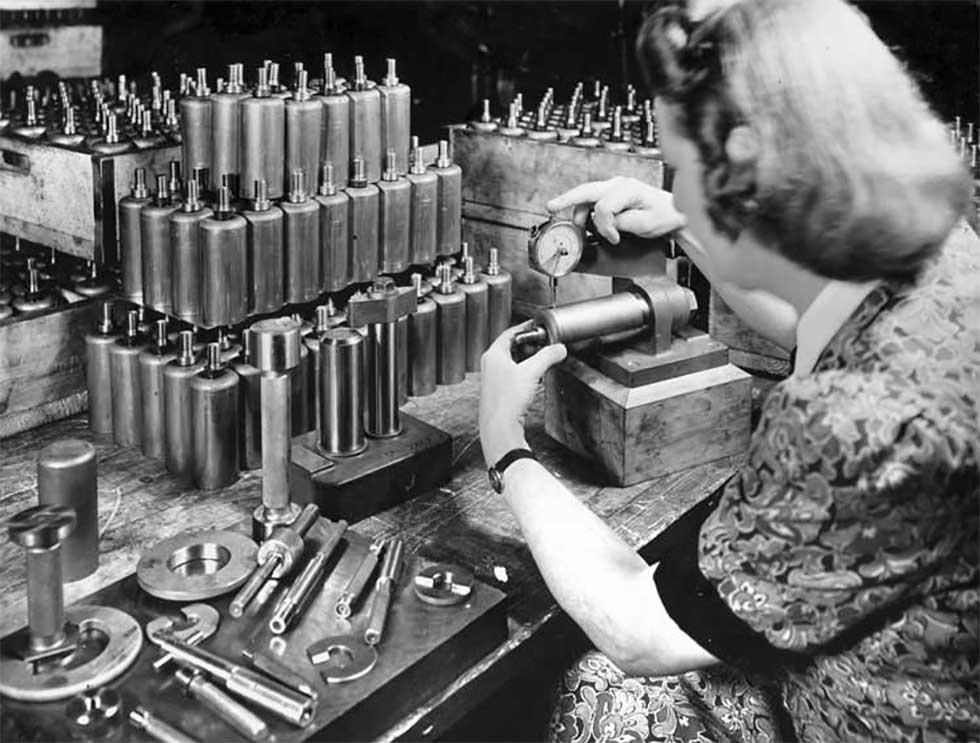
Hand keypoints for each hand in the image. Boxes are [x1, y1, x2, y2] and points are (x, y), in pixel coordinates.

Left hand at [480, 321, 566, 467]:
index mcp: (493, 355)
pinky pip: (514, 375)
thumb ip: (548, 356)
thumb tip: (559, 348)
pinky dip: (526, 373)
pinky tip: (535, 379)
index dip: (525, 327)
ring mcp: (494, 379)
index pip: (510, 333)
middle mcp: (491, 366)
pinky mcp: (500, 392)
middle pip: (512, 347)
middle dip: (530, 345)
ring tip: (542, 360)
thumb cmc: (507, 401)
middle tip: (543, 344)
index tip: (536, 326)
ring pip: (513, 362)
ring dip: (528, 359)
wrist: (500, 428)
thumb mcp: (532, 372)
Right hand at [546, 177, 685, 244]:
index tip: (614, 238)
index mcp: (628, 189)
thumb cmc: (664, 215)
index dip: (605, 227)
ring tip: (575, 225)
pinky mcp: (613, 192)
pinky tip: (584, 219)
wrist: (673, 211)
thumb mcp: (645, 224)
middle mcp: (619, 184)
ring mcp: (615, 186)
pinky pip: (593, 198)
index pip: (603, 208)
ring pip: (587, 194)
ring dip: (578, 209)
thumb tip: (605, 225)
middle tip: (551, 206)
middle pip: (586, 191)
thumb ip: (621, 223)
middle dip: (567, 199)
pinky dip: (585, 208)